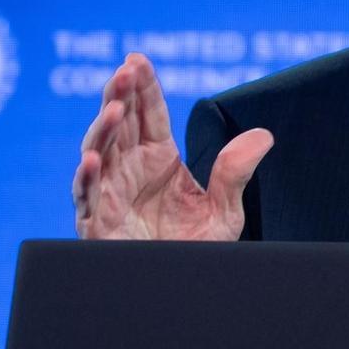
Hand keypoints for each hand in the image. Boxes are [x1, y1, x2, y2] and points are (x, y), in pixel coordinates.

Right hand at [72, 53, 272, 239]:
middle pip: (119, 124)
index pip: (149, 113)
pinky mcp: (95, 222)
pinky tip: (91, 159)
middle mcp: (129, 169)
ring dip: (103, 130)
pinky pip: (86, 197)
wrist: (182, 289)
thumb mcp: (224, 212)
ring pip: (98, 152)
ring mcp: (109, 193)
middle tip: (124, 72)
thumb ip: (235, 173)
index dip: (142, 86)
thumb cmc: (197, 249)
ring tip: (114, 110)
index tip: (137, 59)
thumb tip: (263, 137)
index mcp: (158, 157)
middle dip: (119, 96)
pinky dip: (85, 178)